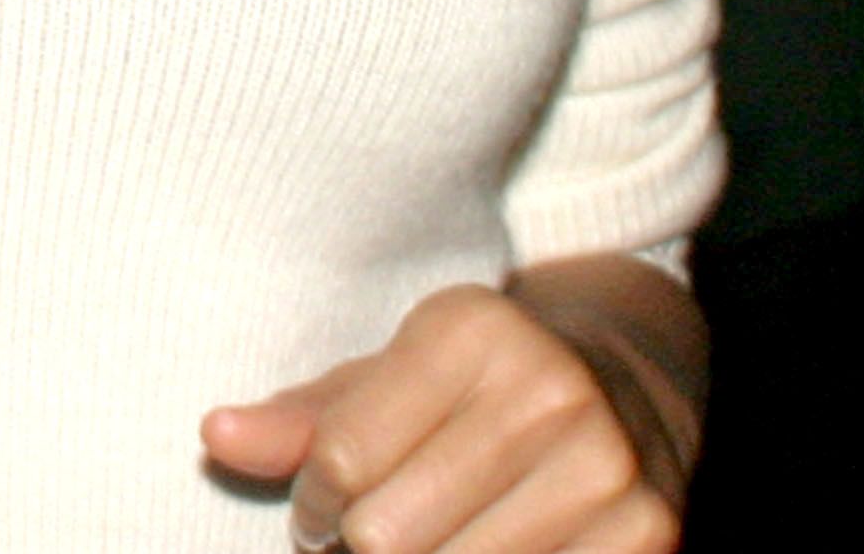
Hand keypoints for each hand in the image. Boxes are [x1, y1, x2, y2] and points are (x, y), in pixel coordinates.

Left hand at [202, 278, 692, 553]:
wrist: (632, 385)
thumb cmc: (479, 386)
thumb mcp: (391, 375)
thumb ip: (304, 417)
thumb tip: (213, 436)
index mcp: (470, 330)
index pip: (341, 462)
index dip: (313, 506)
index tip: (324, 509)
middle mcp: (547, 390)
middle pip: (389, 535)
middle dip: (364, 547)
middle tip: (377, 534)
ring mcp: (606, 467)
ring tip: (431, 540)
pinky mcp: (650, 535)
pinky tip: (488, 549)